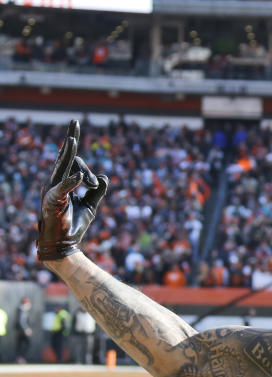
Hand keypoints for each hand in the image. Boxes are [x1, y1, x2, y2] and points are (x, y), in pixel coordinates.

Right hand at [37, 119, 108, 261]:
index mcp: (64, 182)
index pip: (72, 161)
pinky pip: (62, 188)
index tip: (90, 165)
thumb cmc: (75, 224)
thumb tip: (104, 177)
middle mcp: (55, 182)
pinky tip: (80, 177)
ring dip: (69, 154)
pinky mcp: (52, 201)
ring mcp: (52, 190)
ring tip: (73, 140)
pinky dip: (72, 182)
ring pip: (62, 167)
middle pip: (65, 157)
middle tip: (75, 121)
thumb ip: (98, 191)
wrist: (64, 244)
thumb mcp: (91, 205)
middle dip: (70, 139)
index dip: (81, 157)